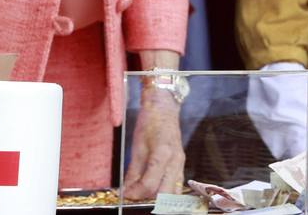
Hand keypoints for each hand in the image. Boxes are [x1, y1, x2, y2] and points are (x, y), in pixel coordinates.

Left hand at [122, 84, 184, 199]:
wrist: (164, 108)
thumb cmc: (149, 123)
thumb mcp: (137, 147)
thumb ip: (133, 172)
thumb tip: (127, 192)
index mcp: (162, 154)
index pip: (150, 185)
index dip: (135, 193)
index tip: (126, 194)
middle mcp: (175, 161)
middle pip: (164, 193)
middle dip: (148, 199)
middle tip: (135, 195)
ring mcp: (181, 163)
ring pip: (173, 192)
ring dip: (158, 198)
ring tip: (144, 193)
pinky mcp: (181, 163)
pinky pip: (176, 185)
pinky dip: (166, 191)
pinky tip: (155, 189)